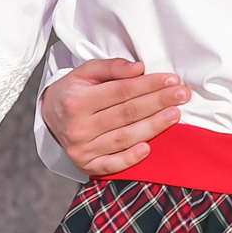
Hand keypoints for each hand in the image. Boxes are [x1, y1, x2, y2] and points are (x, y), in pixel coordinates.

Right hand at [42, 58, 189, 176]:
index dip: (149, 85)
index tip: (172, 80)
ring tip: (174, 115)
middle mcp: (78, 126)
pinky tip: (148, 147)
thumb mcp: (85, 72)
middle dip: (158, 102)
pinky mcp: (86, 165)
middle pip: (127, 114)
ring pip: (124, 137)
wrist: (49, 117)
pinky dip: (131, 157)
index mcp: (77, 100)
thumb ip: (111, 67)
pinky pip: (112, 164)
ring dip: (153, 126)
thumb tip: (138, 68)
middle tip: (182, 95)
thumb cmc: (73, 92)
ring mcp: (82, 148)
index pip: (121, 91)